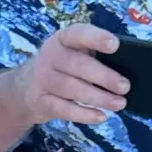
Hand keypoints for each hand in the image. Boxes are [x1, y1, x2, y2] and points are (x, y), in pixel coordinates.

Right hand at [11, 23, 129, 130]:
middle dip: (104, 77)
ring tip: (119, 104)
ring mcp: (43, 79)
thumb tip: (126, 70)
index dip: (96, 38)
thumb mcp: (74, 53)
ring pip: (72, 89)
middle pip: (78, 65)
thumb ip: (94, 56)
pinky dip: (84, 114)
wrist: (25, 88)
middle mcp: (50, 56)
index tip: (115, 45)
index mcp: (63, 39)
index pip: (78, 34)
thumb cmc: (63, 67)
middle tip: (125, 87)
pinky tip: (101, 116)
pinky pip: (64, 109)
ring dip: (98, 98)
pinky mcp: (40, 101)